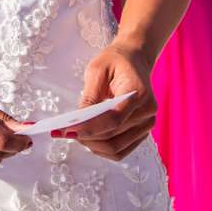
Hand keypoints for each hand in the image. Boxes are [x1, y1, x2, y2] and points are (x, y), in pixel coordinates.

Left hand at [66, 44, 156, 160]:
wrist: (135, 60)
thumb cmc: (115, 62)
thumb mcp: (97, 70)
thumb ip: (89, 97)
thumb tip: (77, 123)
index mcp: (139, 92)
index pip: (113, 119)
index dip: (89, 128)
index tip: (67, 130)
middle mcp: (147, 111)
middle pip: (113, 136)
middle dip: (86, 137)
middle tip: (64, 132)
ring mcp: (147, 124)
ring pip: (115, 148)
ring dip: (92, 145)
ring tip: (75, 134)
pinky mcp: (142, 132)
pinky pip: (120, 150)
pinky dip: (102, 149)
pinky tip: (89, 139)